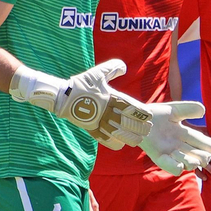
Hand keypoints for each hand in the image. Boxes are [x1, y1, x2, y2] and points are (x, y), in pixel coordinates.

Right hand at [10, 59, 152, 146]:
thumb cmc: (81, 84)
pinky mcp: (90, 128)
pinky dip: (114, 143)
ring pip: (118, 133)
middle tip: (148, 129)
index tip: (150, 116)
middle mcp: (106, 110)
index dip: (142, 113)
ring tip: (139, 139)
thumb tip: (124, 66)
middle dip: (140, 127)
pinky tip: (122, 144)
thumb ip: (111, 69)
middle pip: (128, 122)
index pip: (131, 107)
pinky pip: (104, 138)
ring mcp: (98, 120)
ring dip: (130, 137)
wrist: (61, 95)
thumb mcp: (97, 73)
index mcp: (110, 97)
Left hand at [138, 101, 210, 175]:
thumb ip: (189, 109)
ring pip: (191, 165)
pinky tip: (174, 155)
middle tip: (197, 152)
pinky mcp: (160, 158)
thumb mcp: (174, 110)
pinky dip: (178, 165)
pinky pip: (175, 169)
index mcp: (185, 135)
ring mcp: (171, 154)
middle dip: (204, 157)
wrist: (136, 118)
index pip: (205, 144)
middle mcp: (180, 146)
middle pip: (202, 158)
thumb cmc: (154, 114)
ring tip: (179, 151)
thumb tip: (203, 111)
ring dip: (190, 160)